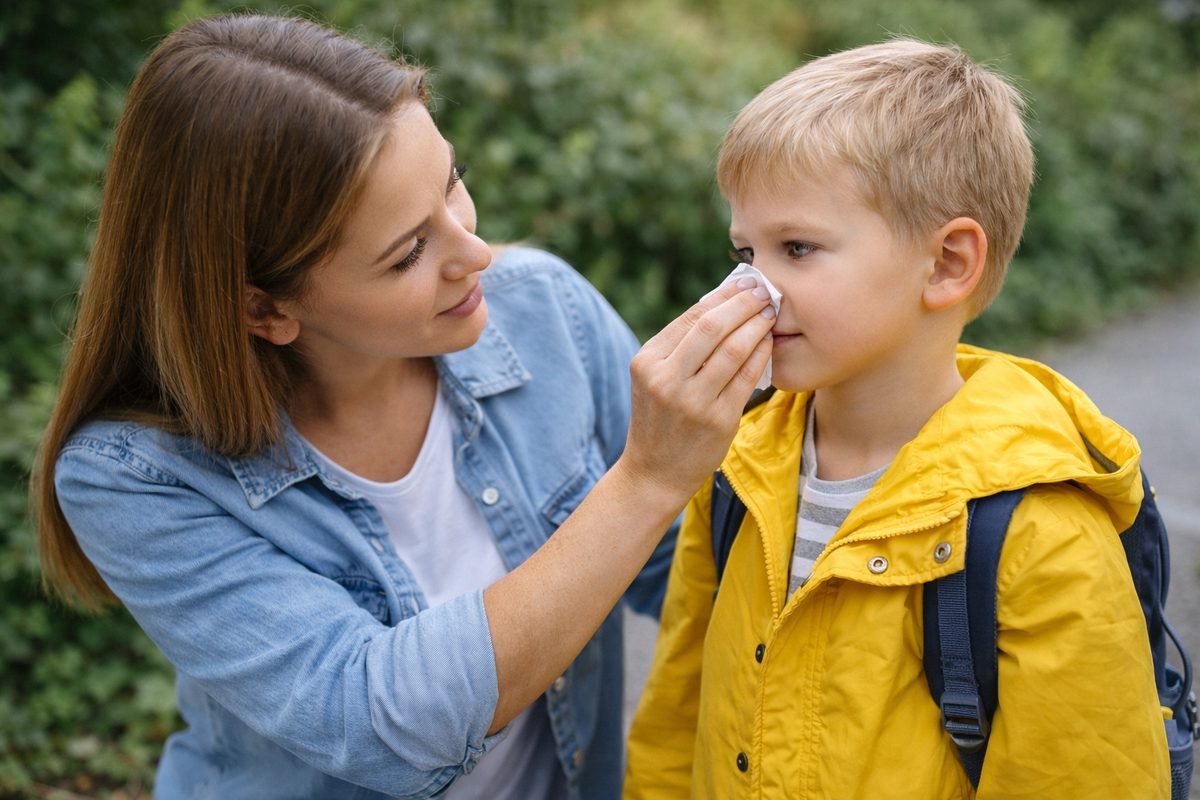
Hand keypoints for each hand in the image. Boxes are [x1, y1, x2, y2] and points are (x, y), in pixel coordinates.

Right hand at [619, 279, 774, 502]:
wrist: (654, 472)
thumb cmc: (660, 419)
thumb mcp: (654, 378)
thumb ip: (680, 346)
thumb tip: (721, 302)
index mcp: (647, 361)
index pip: (690, 317)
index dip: (722, 297)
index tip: (744, 283)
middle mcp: (666, 379)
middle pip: (712, 327)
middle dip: (743, 304)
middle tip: (764, 291)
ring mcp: (692, 401)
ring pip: (734, 349)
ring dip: (757, 326)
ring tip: (770, 313)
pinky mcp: (718, 420)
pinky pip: (747, 377)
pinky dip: (761, 355)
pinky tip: (769, 343)